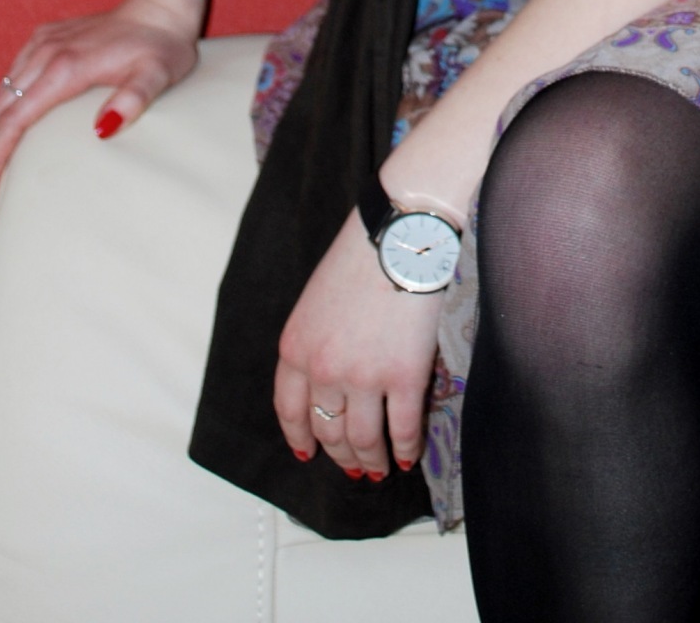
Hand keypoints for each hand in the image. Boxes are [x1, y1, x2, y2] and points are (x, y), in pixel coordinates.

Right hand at [0, 0, 199, 192]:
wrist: (160, 6)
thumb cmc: (162, 46)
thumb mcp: (158, 76)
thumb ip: (133, 100)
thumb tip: (101, 131)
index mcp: (66, 67)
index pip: (14, 118)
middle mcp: (47, 52)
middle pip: (0, 107)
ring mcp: (44, 41)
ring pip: (3, 90)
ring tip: (5, 155)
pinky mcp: (47, 35)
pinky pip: (15, 72)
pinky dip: (9, 100)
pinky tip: (19, 118)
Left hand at [274, 207, 443, 481]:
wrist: (404, 231)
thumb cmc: (366, 251)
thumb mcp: (319, 297)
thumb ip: (318, 338)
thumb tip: (333, 373)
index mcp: (296, 346)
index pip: (289, 409)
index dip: (299, 436)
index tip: (307, 452)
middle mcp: (322, 369)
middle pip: (327, 430)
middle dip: (341, 455)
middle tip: (356, 466)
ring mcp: (363, 377)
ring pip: (363, 439)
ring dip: (372, 460)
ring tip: (382, 469)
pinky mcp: (403, 377)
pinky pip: (403, 428)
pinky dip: (407, 448)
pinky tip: (409, 455)